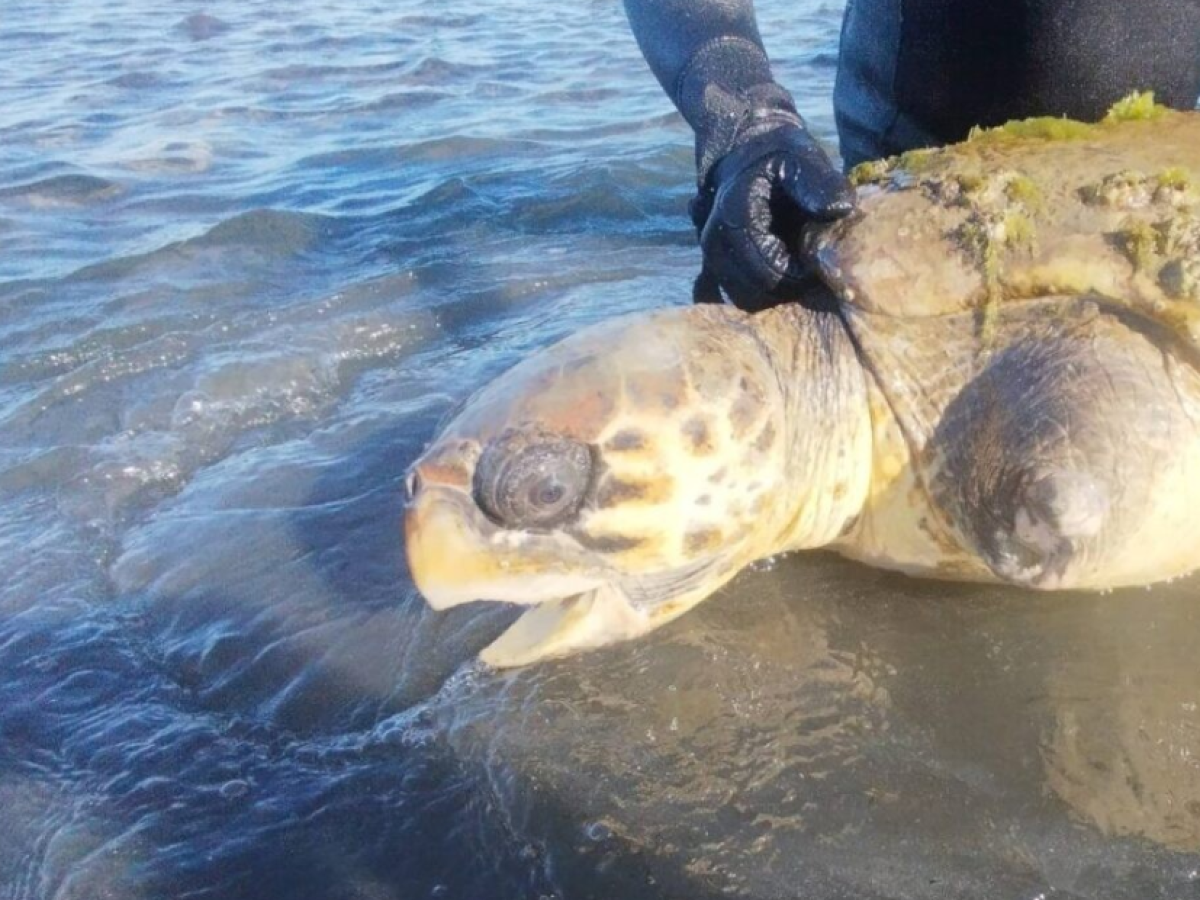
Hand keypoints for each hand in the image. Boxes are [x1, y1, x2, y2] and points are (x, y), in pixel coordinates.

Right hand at [692, 124, 856, 310]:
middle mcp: (715, 240)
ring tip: (794, 266)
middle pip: (755, 292)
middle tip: (810, 266)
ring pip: (744, 298)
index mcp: (736, 217)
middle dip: (787, 286)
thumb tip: (839, 209)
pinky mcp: (713, 263)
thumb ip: (820, 182)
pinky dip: (757, 291)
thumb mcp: (803, 158)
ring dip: (773, 290)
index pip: (772, 273)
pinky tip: (775, 273)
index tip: (819, 258)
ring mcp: (710, 255)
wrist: (746, 149)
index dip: (801, 275)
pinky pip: (733, 294)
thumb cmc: (779, 156)